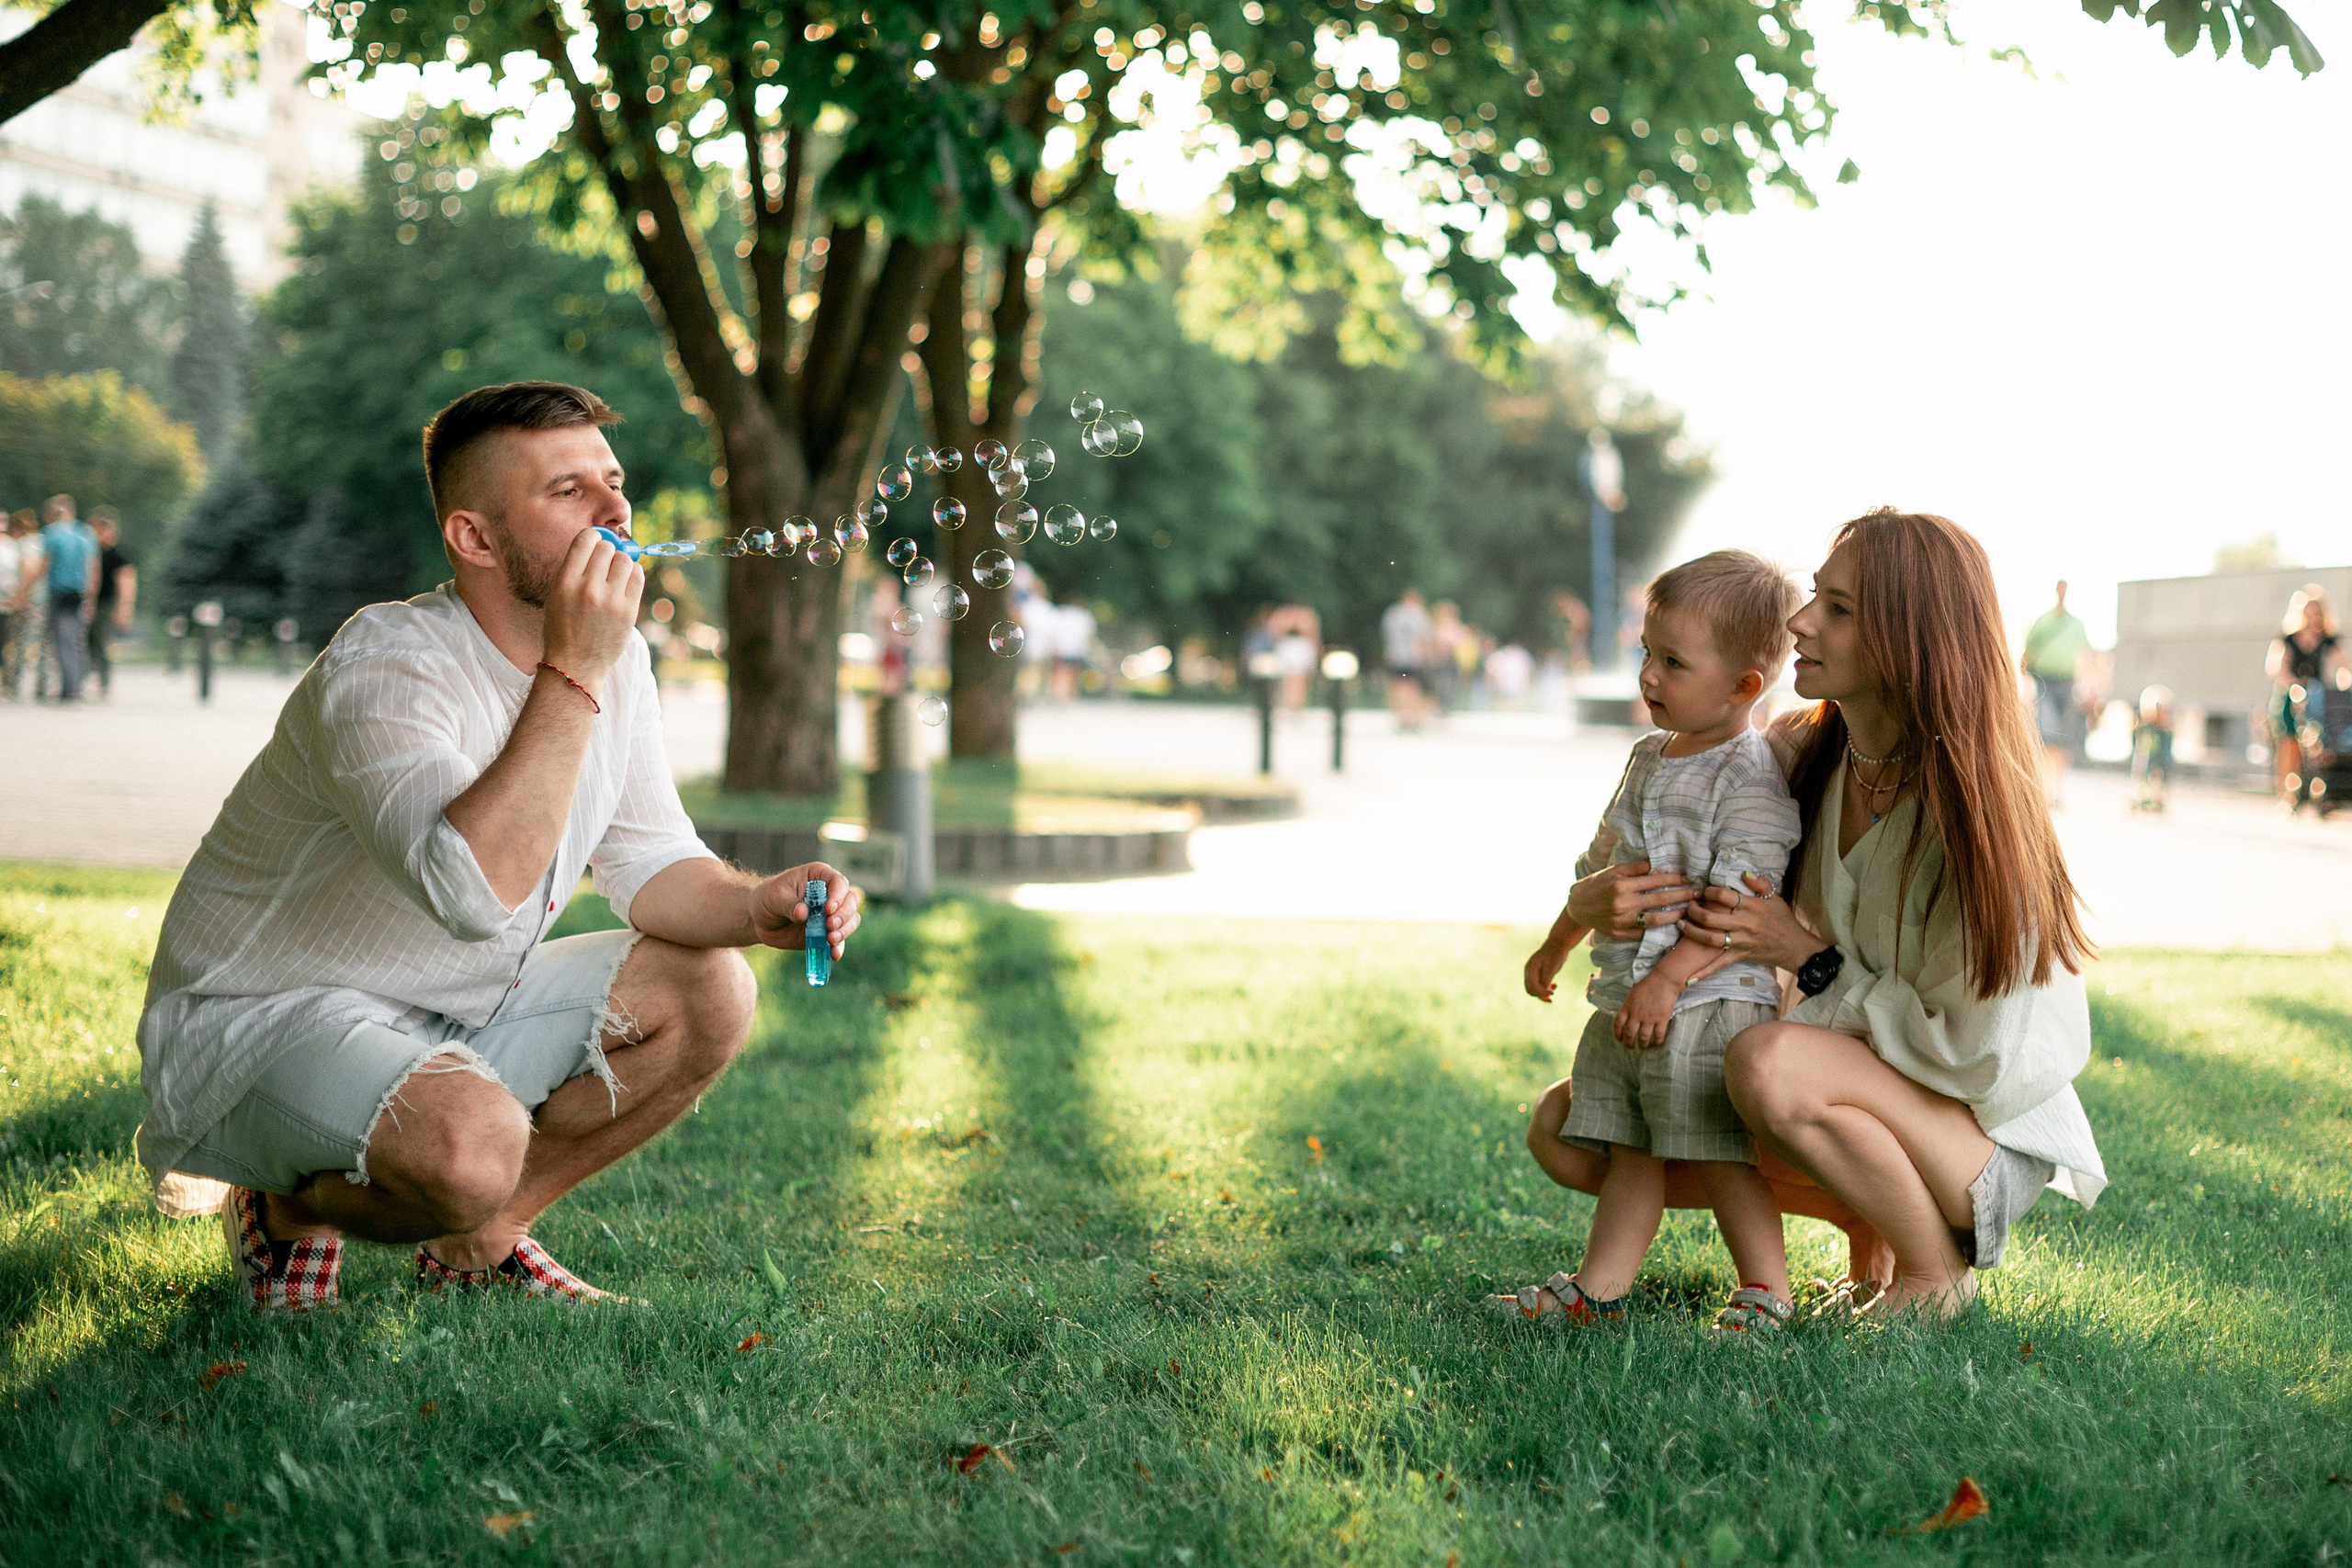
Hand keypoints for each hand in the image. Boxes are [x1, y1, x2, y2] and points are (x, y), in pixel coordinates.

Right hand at [540, 527, 643, 693]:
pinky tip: (625, 581)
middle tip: (604, 563)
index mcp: (565, 582)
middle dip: (606, 551)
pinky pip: (637, 576)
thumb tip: (597, 542)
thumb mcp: (556, 595)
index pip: (584, 540)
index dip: (593, 537)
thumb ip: (573, 570)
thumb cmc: (563, 628)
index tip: (595, 541)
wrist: (576, 664)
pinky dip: (633, 573)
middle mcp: (588, 588)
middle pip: (607, 548)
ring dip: (621, 561)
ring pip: (625, 559)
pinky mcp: (628, 611)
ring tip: (615, 574)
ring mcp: (610, 600)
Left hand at [749, 863, 860, 957]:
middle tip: (830, 926)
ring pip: (851, 920)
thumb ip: (789, 904)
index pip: (838, 882)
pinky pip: (840, 939)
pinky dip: (839, 947)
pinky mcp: (828, 932)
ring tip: (830, 939)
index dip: (838, 895)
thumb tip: (803, 913)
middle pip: (851, 901)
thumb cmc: (767, 899)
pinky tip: (834, 954)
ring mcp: (831, 914)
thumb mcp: (774, 898)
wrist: (760, 920)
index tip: (828, 909)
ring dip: (844, 930)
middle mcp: (830, 893)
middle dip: (844, 915)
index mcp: (819, 876)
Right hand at [1523, 937, 1570, 1002]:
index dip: (1541, 993)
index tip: (1552, 993)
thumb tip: (1544, 990)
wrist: (1557, 944)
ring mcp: (1533, 973)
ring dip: (1543, 992)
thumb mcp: (1552, 967)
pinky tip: (1554, 985)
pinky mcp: (1538, 974)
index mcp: (1530, 969)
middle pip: (1530, 990)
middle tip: (1553, 994)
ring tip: (1554, 988)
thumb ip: (1546, 979)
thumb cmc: (1555, 954)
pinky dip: (1545, 988)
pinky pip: (1538, 985)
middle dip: (1541, 994)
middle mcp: (1529, 971)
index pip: (1532, 986)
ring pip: (1534, 989)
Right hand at [1564, 859, 1696, 942]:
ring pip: (1656, 920)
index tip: (1689, 878)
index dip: (1675, 879)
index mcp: (1621, 885)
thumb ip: (1636, 868)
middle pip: (1660, 900)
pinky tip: (1671, 924)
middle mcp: (1622, 904)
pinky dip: (1660, 929)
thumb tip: (1658, 865)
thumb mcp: (1613, 870)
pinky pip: (1645, 933)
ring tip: (1688, 910)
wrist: (1578, 906)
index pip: (1655, 881)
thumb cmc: (1597, 884)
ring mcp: (1622, 921)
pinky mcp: (1620, 934)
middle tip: (1698, 894)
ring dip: (1675, 915)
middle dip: (1682, 896)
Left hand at [1614, 974, 1676, 1048]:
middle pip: (1630, 1033)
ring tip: (1643, 1047)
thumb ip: (1629, 1005)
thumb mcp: (1633, 994)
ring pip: (1643, 1037)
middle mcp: (1636, 1015)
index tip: (1619, 1039)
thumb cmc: (1648, 984)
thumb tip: (1627, 1015)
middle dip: (1629, 1043)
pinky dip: (1657, 1042)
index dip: (1617, 1033)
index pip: (1618, 1023)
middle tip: (1630, 1047)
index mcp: (1628, 1007)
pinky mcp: (1661, 1019)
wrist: (1664, 980)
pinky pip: (1658, 1035)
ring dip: (1642, 1044)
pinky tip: (1657, 1044)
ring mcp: (1649, 1018)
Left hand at [1676, 873, 1819, 980]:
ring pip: (1711, 940)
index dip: (1709, 891)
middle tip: (1687, 906)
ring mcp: (1741, 941)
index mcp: (1752, 907)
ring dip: (1692, 933)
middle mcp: (1744, 924)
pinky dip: (1704, 972)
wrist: (1795, 947)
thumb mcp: (1775, 898)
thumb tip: (1744, 872)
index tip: (1703, 891)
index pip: (1725, 896)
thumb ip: (1760, 884)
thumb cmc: (1784, 920)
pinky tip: (1688, 978)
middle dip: (1694, 911)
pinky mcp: (1740, 955)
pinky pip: (1719, 964)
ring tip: (1680, 925)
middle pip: (1711, 918)